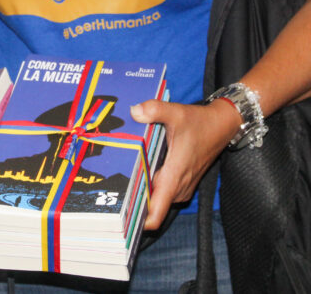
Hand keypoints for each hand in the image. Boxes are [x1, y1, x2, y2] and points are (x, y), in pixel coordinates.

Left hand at [130, 98, 240, 229]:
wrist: (222, 125)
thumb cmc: (200, 122)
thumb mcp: (176, 112)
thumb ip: (154, 110)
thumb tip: (134, 111)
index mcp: (174, 175)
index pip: (157, 211)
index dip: (139, 221)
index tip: (120, 219)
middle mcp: (178, 186)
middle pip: (150, 206)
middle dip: (131, 202)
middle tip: (109, 192)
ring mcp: (181, 187)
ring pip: (156, 199)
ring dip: (141, 192)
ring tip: (119, 181)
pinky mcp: (183, 183)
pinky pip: (162, 191)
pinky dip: (151, 186)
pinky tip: (138, 172)